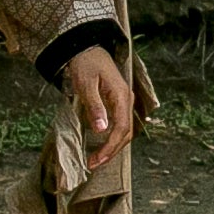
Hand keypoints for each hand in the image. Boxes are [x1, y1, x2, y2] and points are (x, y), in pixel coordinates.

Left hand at [64, 44, 137, 172]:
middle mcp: (127, 100)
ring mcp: (124, 102)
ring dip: (112, 147)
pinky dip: (112, 138)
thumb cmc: (86, 64)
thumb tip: (101, 130)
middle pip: (126, 132)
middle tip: (93, 164)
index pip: (121, 128)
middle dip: (111, 151)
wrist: (87, 49)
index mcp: (122, 96)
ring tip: (96, 159)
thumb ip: (94, 106)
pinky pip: (119, 125)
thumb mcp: (86, 84)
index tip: (96, 160)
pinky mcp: (118, 103)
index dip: (110, 146)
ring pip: (124, 130)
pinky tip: (101, 146)